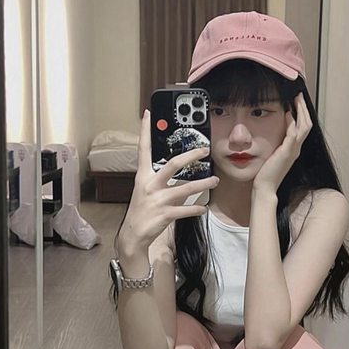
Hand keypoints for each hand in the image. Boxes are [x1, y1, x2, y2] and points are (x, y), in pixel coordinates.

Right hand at [118, 109, 219, 250]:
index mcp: (143, 176)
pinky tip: (204, 208)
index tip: (148, 114)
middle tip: (205, 150)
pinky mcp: (165, 215)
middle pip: (173, 164)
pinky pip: (186, 210)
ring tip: (215, 180)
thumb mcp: (145, 190)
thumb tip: (177, 169)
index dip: (145, 131)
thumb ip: (159, 179)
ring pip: (186, 189)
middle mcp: (150, 185)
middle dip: (191, 155)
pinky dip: (198, 209)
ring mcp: (158, 200)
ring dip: (203, 184)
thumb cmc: (142, 210)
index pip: (143, 149)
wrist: (133, 235)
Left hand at [252, 92, 312, 194]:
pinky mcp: (286, 153)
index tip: (297, 102)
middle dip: (304, 108)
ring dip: (301, 111)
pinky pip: (293, 134)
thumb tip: (277, 129)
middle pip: (307, 124)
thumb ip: (278, 142)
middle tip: (299, 95)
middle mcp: (296, 149)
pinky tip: (287, 114)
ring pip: (304, 126)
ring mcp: (293, 151)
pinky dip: (292, 123)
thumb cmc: (266, 173)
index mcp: (294, 149)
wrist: (265, 187)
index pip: (303, 127)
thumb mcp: (273, 154)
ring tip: (296, 99)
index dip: (302, 113)